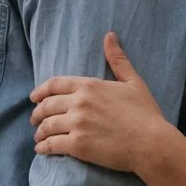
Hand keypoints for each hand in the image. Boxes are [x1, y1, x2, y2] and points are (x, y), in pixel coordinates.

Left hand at [30, 33, 176, 172]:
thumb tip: (110, 35)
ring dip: (39, 132)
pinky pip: (52, 145)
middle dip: (37, 113)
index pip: (54, 84)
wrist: (152, 143)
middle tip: (34, 120)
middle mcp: (80, 102)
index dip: (40, 91)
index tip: (33, 98)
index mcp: (90, 86)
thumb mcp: (133, 82)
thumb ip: (118, 60)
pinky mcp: (78, 145)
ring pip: (47, 126)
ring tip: (38, 137)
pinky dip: (43, 147)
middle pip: (47, 106)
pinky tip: (41, 150)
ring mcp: (77, 124)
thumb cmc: (145, 114)